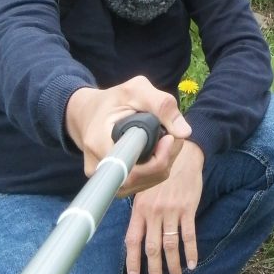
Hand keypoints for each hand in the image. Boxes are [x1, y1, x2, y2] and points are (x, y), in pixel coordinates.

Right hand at [65, 76, 190, 195]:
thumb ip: (161, 104)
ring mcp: (106, 180)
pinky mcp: (115, 184)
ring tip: (165, 138)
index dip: (158, 158)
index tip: (168, 138)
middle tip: (172, 134)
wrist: (89, 113)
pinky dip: (156, 166)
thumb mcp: (136, 89)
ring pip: (146, 182)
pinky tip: (157, 149)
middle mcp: (99, 169)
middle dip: (166, 157)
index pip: (134, 170)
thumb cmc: (113, 99)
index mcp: (99, 144)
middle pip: (144, 178)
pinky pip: (143, 182)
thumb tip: (184, 132)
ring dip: (164, 161)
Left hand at [125, 142, 203, 273]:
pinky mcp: (187, 209)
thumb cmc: (161, 172)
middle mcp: (154, 212)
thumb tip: (136, 235)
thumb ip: (140, 211)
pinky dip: (191, 252)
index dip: (132, 261)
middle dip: (154, 270)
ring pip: (171, 246)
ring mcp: (171, 211)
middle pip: (153, 248)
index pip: (133, 240)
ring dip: (173, 266)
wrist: (182, 154)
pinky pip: (189, 235)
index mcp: (139, 208)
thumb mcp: (144, 189)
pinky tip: (192, 263)